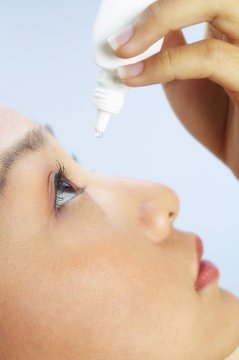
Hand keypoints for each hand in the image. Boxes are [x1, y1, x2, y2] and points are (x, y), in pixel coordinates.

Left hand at [108, 0, 238, 178]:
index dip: (154, 2)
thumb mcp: (184, 79)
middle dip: (157, 4)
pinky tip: (135, 76)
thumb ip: (168, 51)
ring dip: (159, 19)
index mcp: (224, 22)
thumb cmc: (216, 117)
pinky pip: (208, 58)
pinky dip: (165, 64)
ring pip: (215, 3)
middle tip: (119, 31)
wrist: (238, 151)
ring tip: (121, 49)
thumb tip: (140, 32)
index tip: (117, 16)